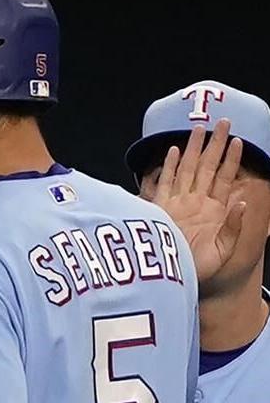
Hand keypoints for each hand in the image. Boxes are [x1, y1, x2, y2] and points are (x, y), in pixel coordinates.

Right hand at [142, 119, 245, 283]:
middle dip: (215, 145)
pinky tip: (175, 152)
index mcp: (213, 211)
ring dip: (195, 149)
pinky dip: (170, 167)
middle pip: (207, 167)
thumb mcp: (224, 252)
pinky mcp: (160, 211)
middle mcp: (196, 204)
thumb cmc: (199, 270)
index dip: (231, 160)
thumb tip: (242, 203)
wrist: (172, 281)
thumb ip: (233, 228)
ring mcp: (178, 205)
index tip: (238, 140)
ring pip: (188, 170)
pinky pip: (165, 184)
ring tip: (200, 128)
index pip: (225, 178)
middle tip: (222, 122)